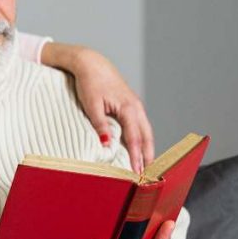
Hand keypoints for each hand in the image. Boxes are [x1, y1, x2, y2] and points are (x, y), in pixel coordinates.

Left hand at [43, 43, 153, 172]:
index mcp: (128, 108)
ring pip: (145, 132)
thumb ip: (100, 125)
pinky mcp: (131, 106)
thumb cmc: (90, 82)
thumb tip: (106, 145)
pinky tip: (138, 148)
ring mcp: (135, 106)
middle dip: (148, 156)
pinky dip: (141, 139)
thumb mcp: (92, 105)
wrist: (91, 63)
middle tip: (147, 175)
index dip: (136, 157)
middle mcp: (136, 108)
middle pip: (146, 137)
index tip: (137, 173)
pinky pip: (140, 126)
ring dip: (146, 148)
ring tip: (145, 166)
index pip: (135, 139)